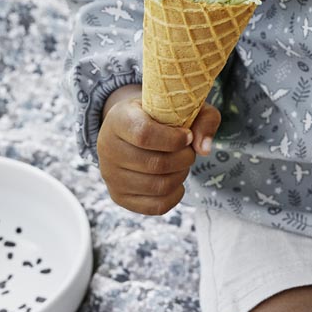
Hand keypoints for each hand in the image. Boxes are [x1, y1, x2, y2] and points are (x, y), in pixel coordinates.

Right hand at [97, 84, 220, 214]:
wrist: (131, 128)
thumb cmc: (161, 115)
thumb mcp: (182, 106)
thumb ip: (202, 119)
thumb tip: (204, 149)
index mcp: (119, 119)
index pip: (144, 135)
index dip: (174, 139)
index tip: (187, 136)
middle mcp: (108, 148)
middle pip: (155, 164)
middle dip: (184, 159)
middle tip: (189, 151)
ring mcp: (111, 176)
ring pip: (158, 186)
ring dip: (181, 176)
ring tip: (181, 164)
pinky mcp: (119, 197)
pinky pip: (156, 206)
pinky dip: (175, 194)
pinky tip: (176, 179)